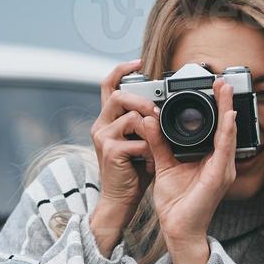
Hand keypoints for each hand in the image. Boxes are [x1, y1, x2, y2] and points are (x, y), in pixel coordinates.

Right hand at [89, 59, 156, 253]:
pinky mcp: (110, 151)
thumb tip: (162, 108)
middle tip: (157, 111)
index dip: (121, 70)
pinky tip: (152, 161)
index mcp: (108, 120)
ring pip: (128, 114)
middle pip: (116, 95)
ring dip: (148, 124)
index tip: (139, 62)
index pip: (108, 86)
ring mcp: (103, 137)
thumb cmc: (132, 173)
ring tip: (158, 138)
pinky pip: (136, 139)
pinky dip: (149, 149)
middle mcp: (100, 125)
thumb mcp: (140, 143)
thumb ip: (146, 124)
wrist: (120, 201)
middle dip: (141, 100)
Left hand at [131, 77, 238, 263]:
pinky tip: (227, 116)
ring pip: (227, 133)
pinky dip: (226, 131)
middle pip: (225, 127)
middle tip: (222, 80)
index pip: (214, 128)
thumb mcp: (163, 166)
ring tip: (225, 89)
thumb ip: (157, 143)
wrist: (178, 230)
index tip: (211, 87)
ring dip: (227, 110)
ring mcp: (222, 169)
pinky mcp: (219, 177)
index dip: (215, 107)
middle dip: (225, 102)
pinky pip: (224, 149)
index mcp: (209, 159)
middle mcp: (220, 163)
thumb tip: (148, 120)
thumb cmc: (175, 204)